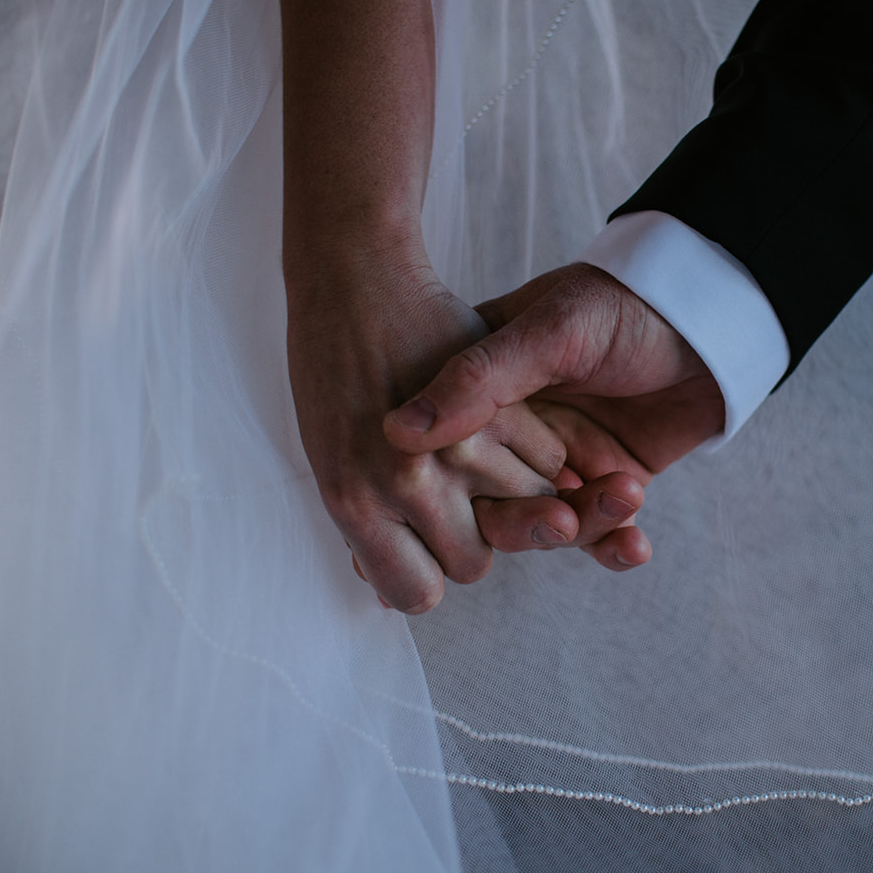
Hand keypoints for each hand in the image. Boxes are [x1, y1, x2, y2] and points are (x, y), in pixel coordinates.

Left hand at [286, 243, 564, 612]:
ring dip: (517, 491)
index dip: (426, 575)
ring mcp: (457, 445)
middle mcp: (405, 484)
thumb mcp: (330, 460)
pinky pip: (543, 459)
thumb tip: (394, 591)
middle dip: (475, 534)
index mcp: (354, 503)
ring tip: (488, 455)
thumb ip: (370, 525)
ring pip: (519, 511)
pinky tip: (510, 426)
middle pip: (473, 561)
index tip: (425, 551)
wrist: (355, 278)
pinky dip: (538, 450)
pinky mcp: (497, 406)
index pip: (413, 593)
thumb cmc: (330, 369)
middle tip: (462, 496)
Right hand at [384, 264, 725, 567]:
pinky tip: (635, 545)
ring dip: (582, 527)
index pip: (434, 452)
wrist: (714, 318)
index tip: (440, 525)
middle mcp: (509, 431)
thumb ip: (480, 380)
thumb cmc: (625, 304)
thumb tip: (398, 432)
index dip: (429, 494)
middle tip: (561, 518)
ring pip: (543, 524)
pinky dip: (613, 545)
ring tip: (623, 495)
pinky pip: (596, 532)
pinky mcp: (603, 480)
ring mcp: (557, 460)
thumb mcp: (551, 330)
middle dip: (521, 524)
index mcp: (477, 387)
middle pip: (486, 505)